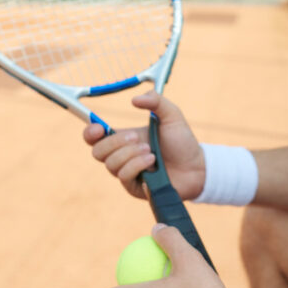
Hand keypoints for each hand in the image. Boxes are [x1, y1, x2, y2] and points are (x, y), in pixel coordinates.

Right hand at [84, 91, 205, 199]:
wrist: (197, 167)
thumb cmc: (182, 142)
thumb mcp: (172, 115)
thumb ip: (156, 101)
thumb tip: (134, 99)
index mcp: (124, 138)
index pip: (95, 137)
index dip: (90, 132)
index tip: (99, 127)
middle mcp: (122, 156)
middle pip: (97, 152)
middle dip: (115, 143)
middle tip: (138, 139)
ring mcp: (127, 172)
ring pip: (111, 165)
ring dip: (131, 155)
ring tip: (152, 153)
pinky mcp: (134, 187)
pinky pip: (124, 177)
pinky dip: (137, 166)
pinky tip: (153, 164)